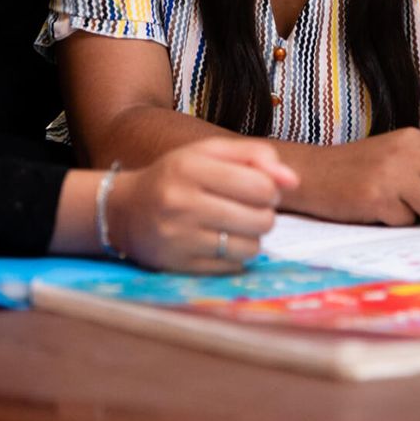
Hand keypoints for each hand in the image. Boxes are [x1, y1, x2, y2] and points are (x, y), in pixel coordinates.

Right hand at [108, 137, 298, 273]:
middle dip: (263, 215)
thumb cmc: (176, 176)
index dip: (269, 189)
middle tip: (246, 209)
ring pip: (251, 248)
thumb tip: (294, 180)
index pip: (261, 186)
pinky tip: (215, 243)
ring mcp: (179, 238)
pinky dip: (233, 257)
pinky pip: (232, 267)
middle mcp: (182, 202)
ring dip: (250, 238)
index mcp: (190, 166)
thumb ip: (254, 155)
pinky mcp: (178, 266)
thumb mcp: (208, 152)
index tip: (257, 189)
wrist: (124, 211)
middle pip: (261, 219)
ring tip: (231, 227)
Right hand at [298, 127, 419, 224]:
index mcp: (411, 138)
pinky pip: (409, 220)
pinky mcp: (377, 198)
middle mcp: (405, 152)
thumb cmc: (354, 168)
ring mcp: (391, 175)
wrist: (311, 173)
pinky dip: (399, 221)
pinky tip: (380, 209)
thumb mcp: (394, 154)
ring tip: (399, 205)